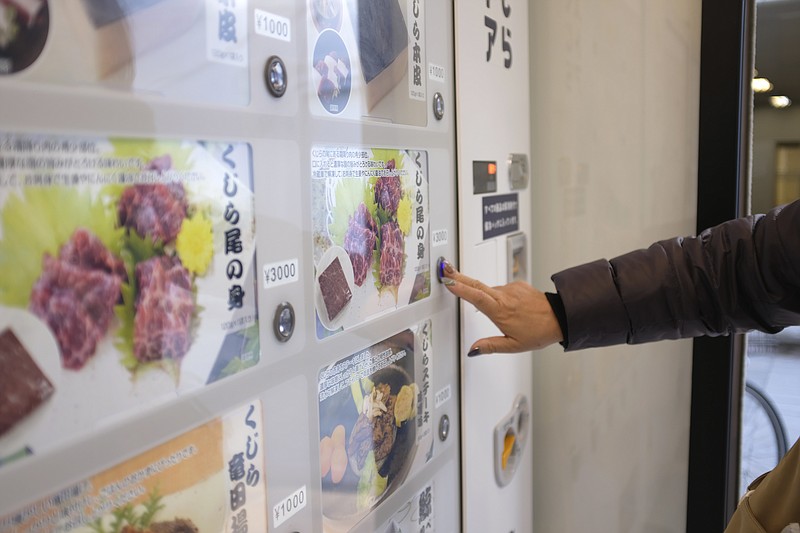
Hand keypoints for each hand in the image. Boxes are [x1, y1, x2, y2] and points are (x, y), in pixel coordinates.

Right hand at [440, 260, 563, 354]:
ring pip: (489, 289)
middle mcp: (505, 297)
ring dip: (482, 293)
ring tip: (488, 306)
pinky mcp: (518, 285)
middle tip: (445, 270)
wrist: (560, 318)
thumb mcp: (513, 346)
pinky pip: (501, 289)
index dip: (460, 288)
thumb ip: (491, 346)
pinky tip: (506, 306)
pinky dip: (498, 296)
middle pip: (477, 284)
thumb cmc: (539, 332)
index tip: (448, 281)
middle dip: (458, 277)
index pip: (476, 297)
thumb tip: (473, 349)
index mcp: (501, 311)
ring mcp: (512, 289)